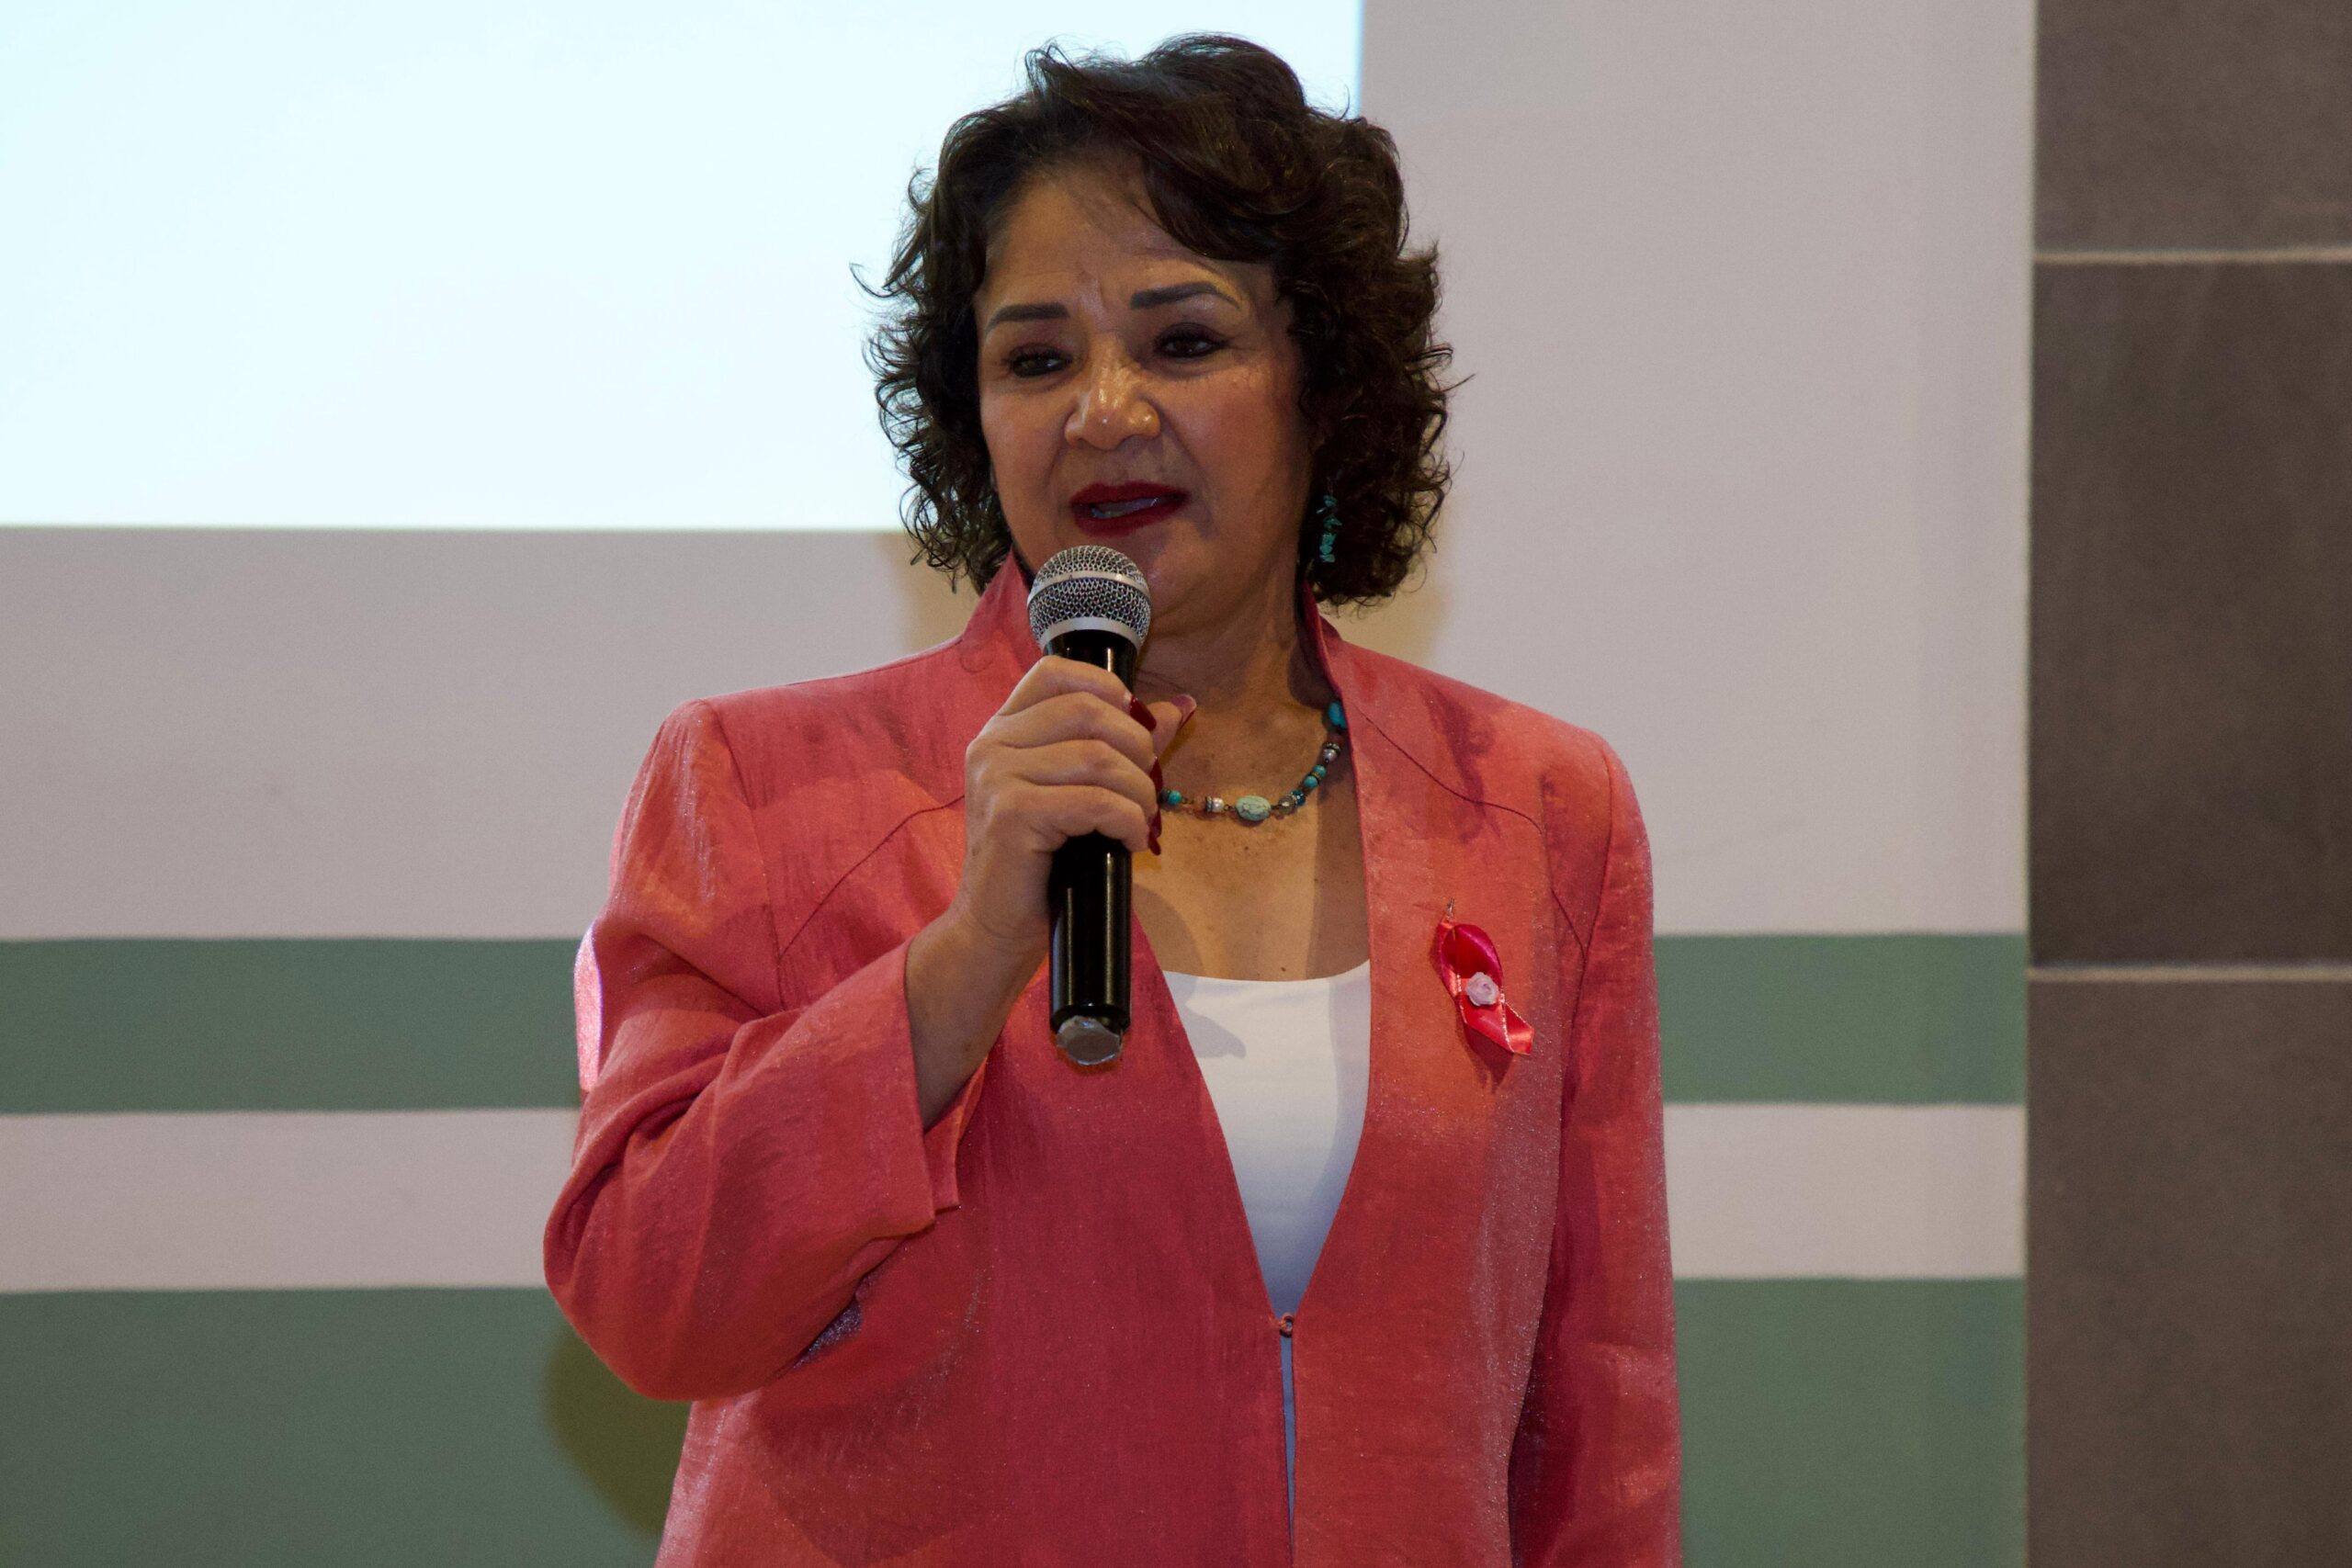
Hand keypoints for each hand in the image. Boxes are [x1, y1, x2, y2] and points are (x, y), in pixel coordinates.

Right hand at [946, 656, 1193, 969]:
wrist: (995, 924)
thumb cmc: (1041, 860)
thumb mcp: (1078, 791)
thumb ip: (1120, 744)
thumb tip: (1178, 707)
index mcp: (1003, 729)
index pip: (1056, 672)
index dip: (1107, 688)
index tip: (1136, 724)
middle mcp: (992, 744)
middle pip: (1087, 711)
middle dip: (1136, 748)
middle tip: (1145, 788)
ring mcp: (997, 776)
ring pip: (1097, 757)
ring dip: (1138, 791)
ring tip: (1140, 819)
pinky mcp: (1013, 814)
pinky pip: (1094, 802)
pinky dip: (1128, 820)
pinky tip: (1130, 841)